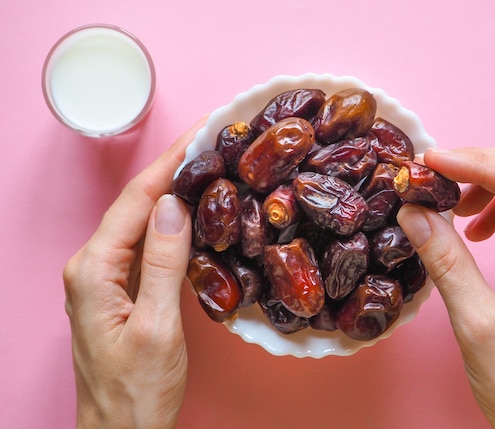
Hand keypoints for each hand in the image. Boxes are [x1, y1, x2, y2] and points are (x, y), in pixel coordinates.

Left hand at [63, 116, 206, 428]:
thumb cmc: (136, 390)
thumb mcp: (156, 327)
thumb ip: (161, 263)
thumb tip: (172, 205)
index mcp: (94, 269)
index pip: (136, 199)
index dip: (169, 163)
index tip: (201, 134)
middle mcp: (93, 264)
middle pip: (137, 203)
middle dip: (173, 169)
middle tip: (213, 144)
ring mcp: (105, 276)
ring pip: (142, 220)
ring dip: (174, 192)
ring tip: (209, 167)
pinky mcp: (120, 288)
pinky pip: (147, 244)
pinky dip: (172, 222)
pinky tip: (195, 213)